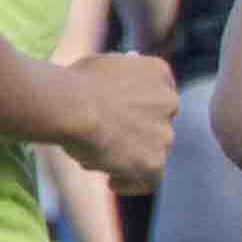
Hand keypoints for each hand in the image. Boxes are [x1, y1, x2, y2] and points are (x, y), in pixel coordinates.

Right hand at [60, 49, 179, 191]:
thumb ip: (124, 68)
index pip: (159, 95)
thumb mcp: (104, 63)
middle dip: (134, 134)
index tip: (121, 117)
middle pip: (156, 125)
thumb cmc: (76, 83)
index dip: (141, 109)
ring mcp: (164, 134)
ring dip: (129, 157)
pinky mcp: (154, 162)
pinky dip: (132, 183)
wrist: (72, 106)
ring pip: (152, 152)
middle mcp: (170, 102)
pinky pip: (150, 180)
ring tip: (97, 157)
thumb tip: (134, 59)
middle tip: (105, 140)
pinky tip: (113, 182)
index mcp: (158, 72)